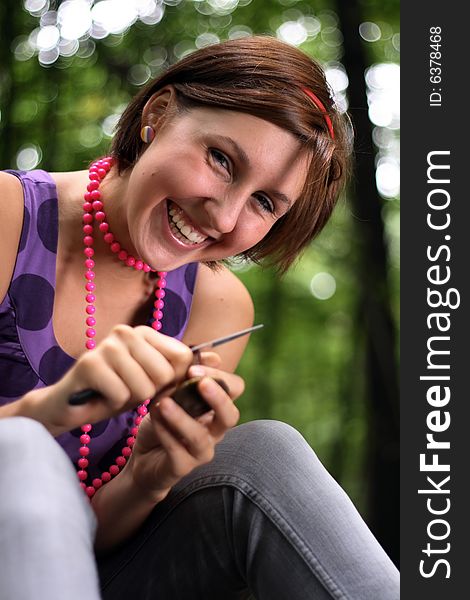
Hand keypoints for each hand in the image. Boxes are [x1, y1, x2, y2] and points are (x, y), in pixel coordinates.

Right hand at [22, 325, 193, 434]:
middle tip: (129, 389)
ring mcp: (108, 345)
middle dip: (150, 392)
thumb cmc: (117, 391)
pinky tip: (102, 396)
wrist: (72, 405)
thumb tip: (217, 358)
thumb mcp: (155, 381)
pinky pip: (122, 395)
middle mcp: (128, 331)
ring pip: (145, 387)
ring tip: (115, 391)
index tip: (152, 383)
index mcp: (146, 333)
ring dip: (131, 399)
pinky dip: (114, 404)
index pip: (182, 357)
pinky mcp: (90, 363)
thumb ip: (183, 369)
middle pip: (165, 374)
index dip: (171, 381)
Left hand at [127, 365, 242, 499]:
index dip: (221, 375)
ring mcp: (201, 451)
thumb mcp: (171, 392)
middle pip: (230, 415)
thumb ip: (187, 375)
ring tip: (163, 402)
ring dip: (182, 417)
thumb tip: (211, 355)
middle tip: (197, 381)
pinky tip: (153, 417)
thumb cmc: (163, 421)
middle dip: (217, 397)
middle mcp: (215, 430)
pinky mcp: (182, 467)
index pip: (235, 388)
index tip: (194, 365)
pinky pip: (178, 451)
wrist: (143, 458)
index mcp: (216, 408)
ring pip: (201, 437)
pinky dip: (165, 432)